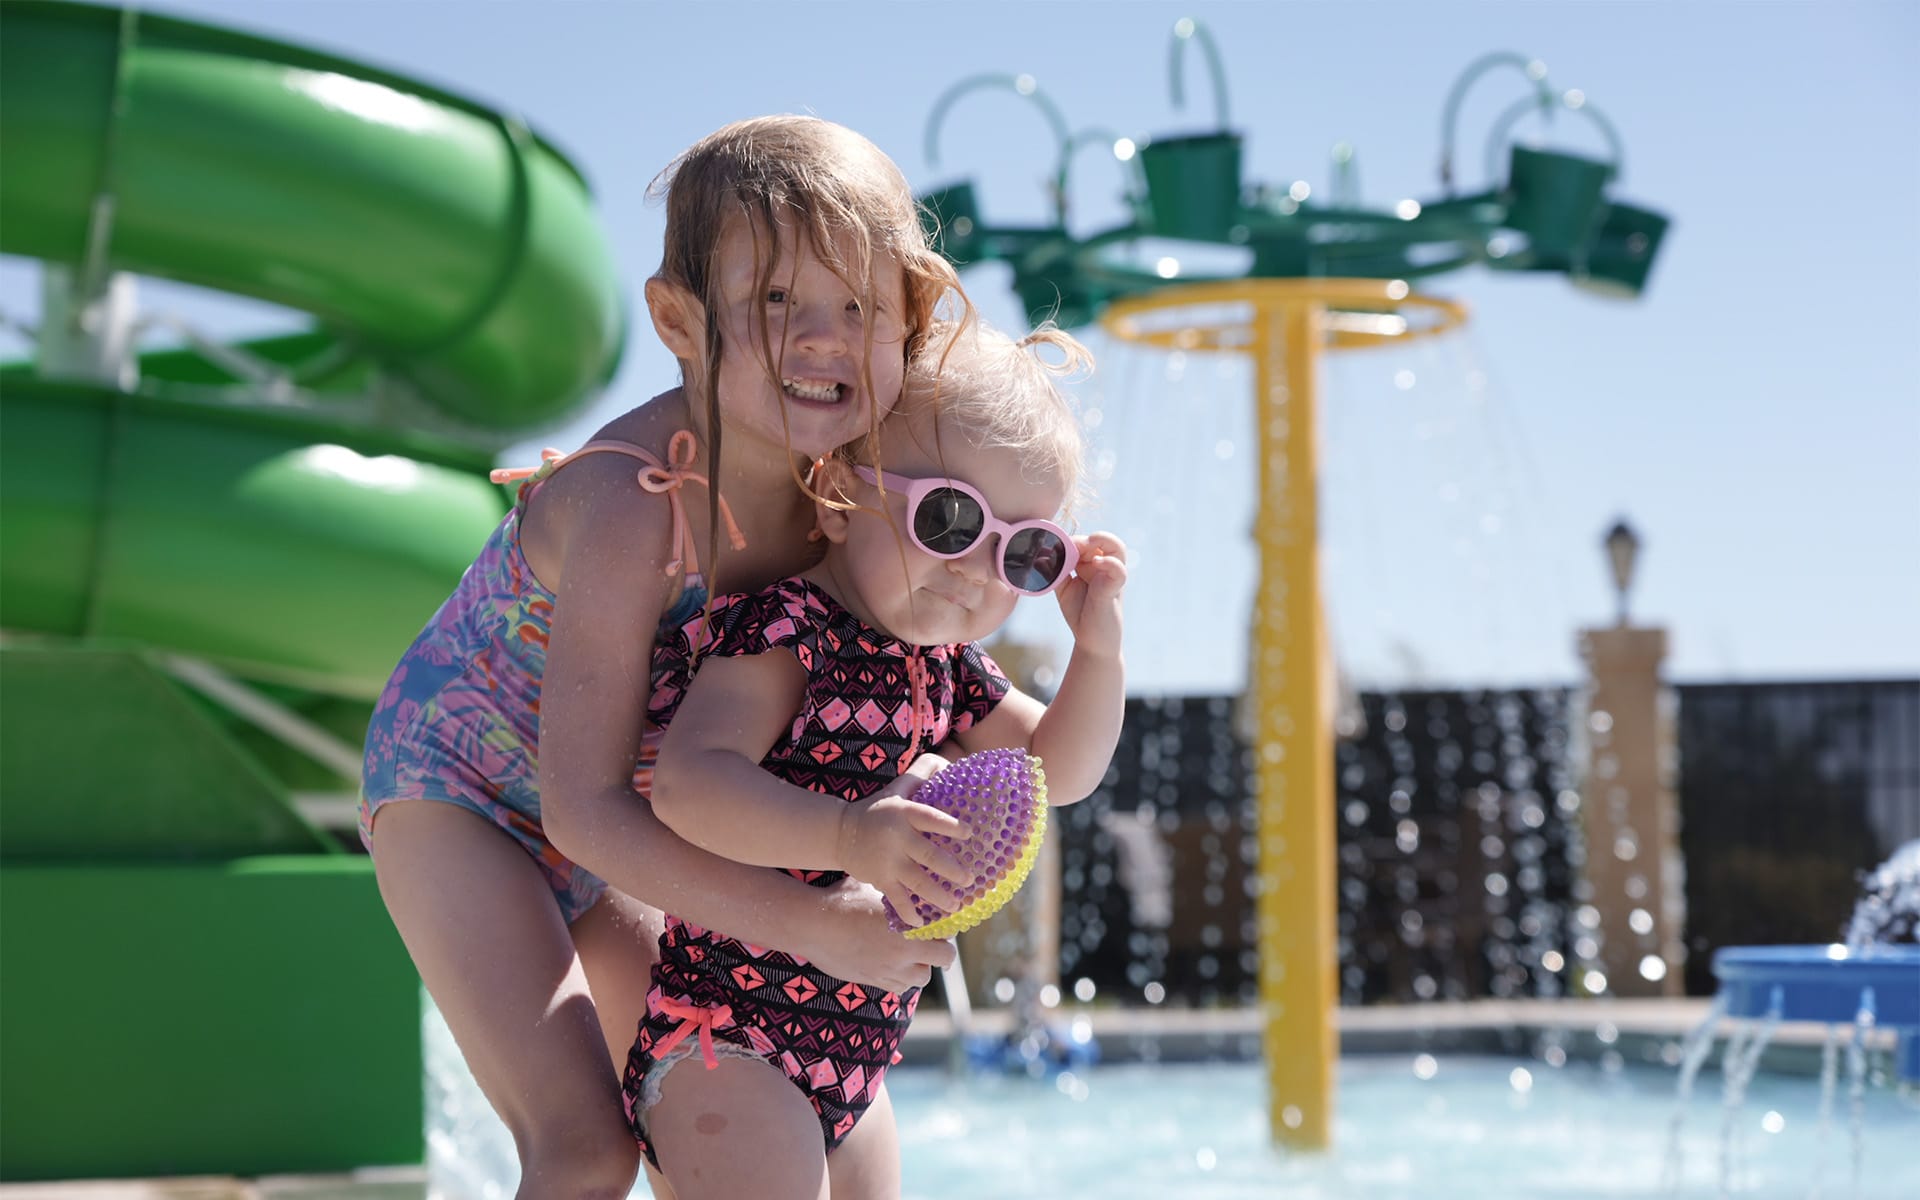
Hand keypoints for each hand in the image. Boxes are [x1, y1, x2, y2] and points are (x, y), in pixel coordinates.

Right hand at [804, 877, 957, 992]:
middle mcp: (902, 955)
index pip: (945, 936)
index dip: (947, 930)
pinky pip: (898, 988)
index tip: (942, 925)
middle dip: (941, 952)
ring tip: (912, 955)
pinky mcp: (871, 981)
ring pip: (920, 978)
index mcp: (907, 930)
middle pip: (942, 960)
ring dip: (921, 967)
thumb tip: (909, 880)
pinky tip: (893, 965)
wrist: (812, 925)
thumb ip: (896, 892)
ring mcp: (887, 972)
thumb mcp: (875, 888)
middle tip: (933, 943)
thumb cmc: (842, 901)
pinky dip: (901, 979)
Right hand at [836, 788, 974, 927]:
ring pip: (917, 881)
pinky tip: (921, 923)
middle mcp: (897, 836)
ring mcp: (887, 860)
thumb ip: (921, 775)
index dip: (950, 825)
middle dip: (952, 870)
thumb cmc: (878, 808)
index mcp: (903, 812)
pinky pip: (896, 898)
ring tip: (955, 905)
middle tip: (970, 880)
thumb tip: (950, 762)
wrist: (841, 831)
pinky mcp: (878, 877)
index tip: (969, 834)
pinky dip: (909, 911)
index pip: (930, 818)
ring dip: (938, 895)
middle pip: (929, 855)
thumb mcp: (897, 787)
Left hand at [1055, 532, 1126, 657]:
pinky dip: (1109, 562)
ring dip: (1103, 540)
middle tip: (1070, 546)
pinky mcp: (1115, 589)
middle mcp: (1104, 567)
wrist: (1090, 641)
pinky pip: (1119, 570)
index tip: (1055, 549)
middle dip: (1084, 539)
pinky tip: (1096, 563)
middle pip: (1103, 539)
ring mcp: (1111, 577)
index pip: (1086, 541)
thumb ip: (1054, 570)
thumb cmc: (1080, 612)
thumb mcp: (1063, 587)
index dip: (1072, 541)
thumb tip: (1040, 556)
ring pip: (1117, 548)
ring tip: (1088, 543)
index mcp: (1093, 564)